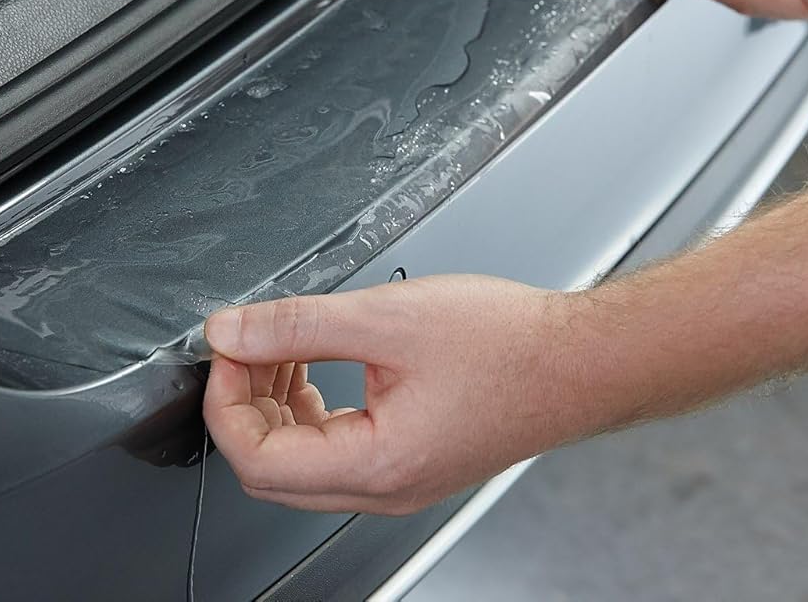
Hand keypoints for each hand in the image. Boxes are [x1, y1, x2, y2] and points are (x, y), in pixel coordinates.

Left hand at [202, 275, 570, 514]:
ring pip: (299, 463)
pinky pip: (335, 451)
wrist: (581, 360)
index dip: (225, 399)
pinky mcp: (410, 461)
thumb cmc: (509, 344)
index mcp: (376, 464)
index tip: (228, 349)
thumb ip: (296, 326)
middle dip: (245, 403)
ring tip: (284, 346)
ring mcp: (398, 481)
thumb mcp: (386, 317)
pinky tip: (319, 362)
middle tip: (249, 345)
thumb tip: (231, 331)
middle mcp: (384, 489)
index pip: (254, 458)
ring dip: (277, 405)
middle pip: (269, 470)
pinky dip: (311, 409)